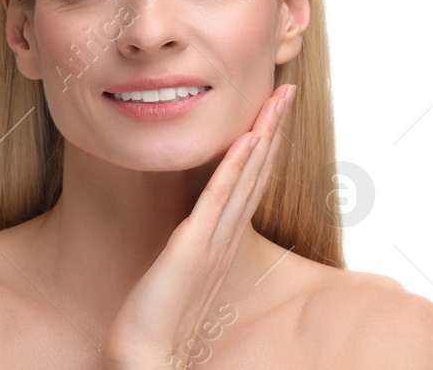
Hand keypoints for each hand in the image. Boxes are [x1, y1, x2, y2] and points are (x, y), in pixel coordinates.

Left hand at [102, 83, 294, 369]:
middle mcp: (225, 234)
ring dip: (262, 135)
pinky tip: (247, 139)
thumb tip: (190, 224)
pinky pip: (218, 198)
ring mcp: (213, 238)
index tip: (272, 110)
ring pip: (245, 177)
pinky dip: (235, 167)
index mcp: (222, 237)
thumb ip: (189, 242)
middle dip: (272, 128)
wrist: (146, 348)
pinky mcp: (194, 244)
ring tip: (277, 99)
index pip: (249, 181)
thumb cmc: (157, 311)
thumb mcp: (179, 266)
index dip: (264, 144)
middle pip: (256, 171)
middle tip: (287, 89)